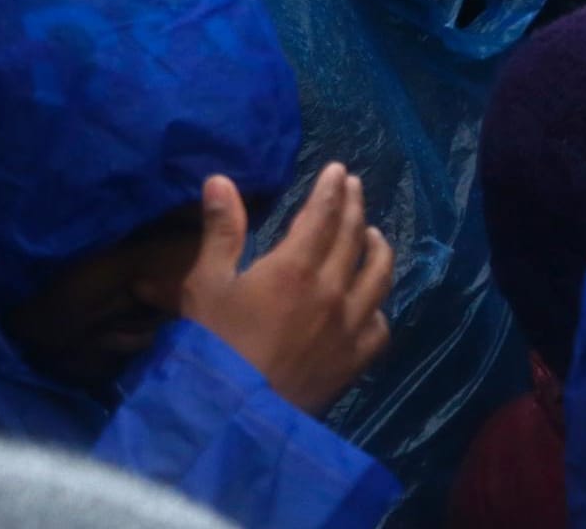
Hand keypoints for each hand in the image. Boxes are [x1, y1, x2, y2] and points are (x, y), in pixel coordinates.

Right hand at [181, 163, 393, 413]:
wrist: (229, 413)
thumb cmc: (211, 344)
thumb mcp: (205, 283)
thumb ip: (221, 230)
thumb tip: (220, 180)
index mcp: (296, 266)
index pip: (323, 215)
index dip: (331, 189)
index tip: (338, 170)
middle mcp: (333, 290)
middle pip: (353, 237)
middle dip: (354, 206)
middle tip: (354, 187)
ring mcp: (350, 325)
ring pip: (378, 275)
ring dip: (377, 248)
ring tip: (372, 233)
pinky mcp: (355, 359)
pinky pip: (380, 325)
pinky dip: (378, 306)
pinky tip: (372, 301)